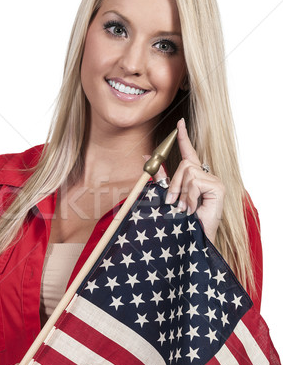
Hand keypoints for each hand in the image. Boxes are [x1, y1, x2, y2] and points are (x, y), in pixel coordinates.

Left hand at [155, 118, 224, 242]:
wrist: (190, 241)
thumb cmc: (180, 222)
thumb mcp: (166, 196)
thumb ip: (159, 178)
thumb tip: (146, 157)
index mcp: (194, 177)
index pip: (189, 152)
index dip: (183, 137)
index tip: (179, 123)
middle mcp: (206, 176)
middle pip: (185, 164)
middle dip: (173, 184)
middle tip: (172, 203)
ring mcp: (214, 181)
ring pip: (189, 172)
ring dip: (180, 193)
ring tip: (183, 209)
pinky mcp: (218, 188)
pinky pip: (195, 182)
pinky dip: (189, 197)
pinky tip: (192, 209)